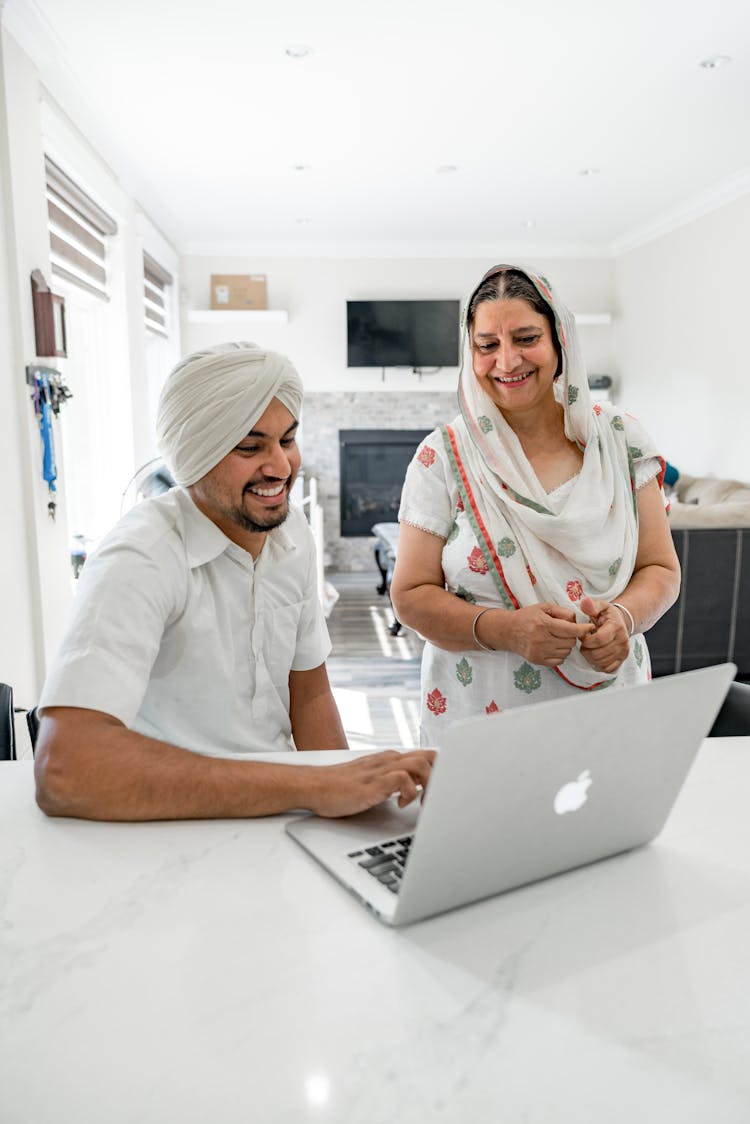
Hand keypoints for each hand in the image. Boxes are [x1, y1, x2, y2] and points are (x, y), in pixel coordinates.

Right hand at [306, 749, 435, 817]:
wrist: (314, 786)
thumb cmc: (339, 787)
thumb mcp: (372, 781)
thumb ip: (391, 781)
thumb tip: (412, 790)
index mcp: (389, 759)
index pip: (426, 755)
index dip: (441, 770)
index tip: (444, 788)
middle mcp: (388, 760)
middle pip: (430, 756)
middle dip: (441, 776)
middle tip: (437, 798)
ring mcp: (381, 770)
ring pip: (420, 764)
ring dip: (428, 784)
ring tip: (422, 803)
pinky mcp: (373, 783)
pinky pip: (402, 779)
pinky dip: (408, 792)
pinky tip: (400, 804)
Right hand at [498, 603, 593, 666]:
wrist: (508, 631)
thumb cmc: (527, 617)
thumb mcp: (544, 607)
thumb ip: (562, 611)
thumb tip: (577, 620)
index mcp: (544, 624)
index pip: (571, 630)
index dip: (583, 629)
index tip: (589, 627)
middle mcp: (541, 640)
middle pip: (570, 642)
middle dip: (572, 636)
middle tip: (565, 630)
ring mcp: (539, 652)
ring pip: (566, 652)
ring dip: (566, 645)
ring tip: (557, 638)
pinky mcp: (538, 660)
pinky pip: (559, 661)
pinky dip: (560, 654)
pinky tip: (553, 646)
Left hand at [579, 596, 630, 673]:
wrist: (622, 622)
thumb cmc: (608, 615)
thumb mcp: (600, 606)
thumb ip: (591, 606)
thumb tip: (585, 603)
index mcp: (616, 627)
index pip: (599, 640)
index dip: (586, 640)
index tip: (583, 636)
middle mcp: (622, 641)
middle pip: (598, 654)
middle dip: (586, 650)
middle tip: (584, 643)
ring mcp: (623, 652)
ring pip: (601, 663)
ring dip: (590, 658)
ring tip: (589, 648)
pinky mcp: (622, 659)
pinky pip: (608, 669)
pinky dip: (598, 665)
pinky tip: (595, 656)